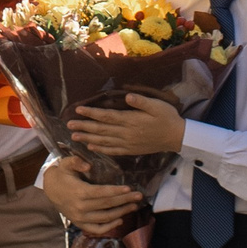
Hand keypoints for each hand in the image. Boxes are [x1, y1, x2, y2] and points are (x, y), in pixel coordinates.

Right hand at [39, 154, 141, 231]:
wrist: (50, 189)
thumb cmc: (62, 174)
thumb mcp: (66, 164)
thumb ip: (76, 162)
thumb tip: (88, 165)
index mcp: (79, 192)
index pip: (101, 193)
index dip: (116, 192)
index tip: (129, 189)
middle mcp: (80, 207)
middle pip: (107, 205)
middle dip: (124, 201)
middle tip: (138, 196)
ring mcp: (80, 217)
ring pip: (105, 217)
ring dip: (121, 212)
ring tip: (133, 206)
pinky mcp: (80, 223)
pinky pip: (97, 229)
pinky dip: (109, 227)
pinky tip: (120, 220)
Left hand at [69, 93, 185, 158]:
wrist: (177, 137)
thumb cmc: (167, 118)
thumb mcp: (157, 105)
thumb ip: (141, 102)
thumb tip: (127, 96)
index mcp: (130, 121)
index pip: (106, 117)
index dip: (91, 114)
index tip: (78, 110)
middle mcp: (126, 133)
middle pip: (101, 130)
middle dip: (84, 127)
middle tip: (68, 126)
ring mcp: (128, 143)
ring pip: (104, 141)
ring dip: (88, 139)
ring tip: (74, 137)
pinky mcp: (131, 150)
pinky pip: (113, 151)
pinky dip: (101, 149)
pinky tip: (92, 148)